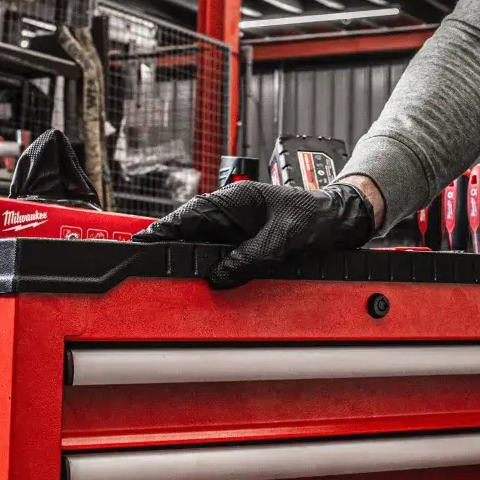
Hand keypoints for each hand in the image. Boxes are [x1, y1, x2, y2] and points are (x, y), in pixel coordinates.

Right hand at [133, 181, 375, 287]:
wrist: (338, 220)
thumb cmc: (314, 218)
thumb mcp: (282, 240)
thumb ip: (249, 258)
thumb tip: (219, 276)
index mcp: (235, 199)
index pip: (189, 215)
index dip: (163, 231)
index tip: (141, 244)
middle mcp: (230, 210)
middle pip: (189, 231)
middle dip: (171, 249)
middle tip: (149, 270)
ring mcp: (235, 225)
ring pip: (201, 244)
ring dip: (190, 260)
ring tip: (170, 279)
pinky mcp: (242, 239)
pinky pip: (218, 253)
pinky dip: (208, 265)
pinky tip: (202, 280)